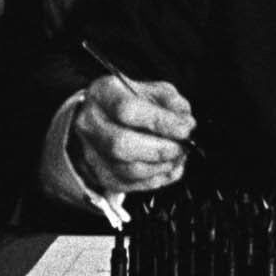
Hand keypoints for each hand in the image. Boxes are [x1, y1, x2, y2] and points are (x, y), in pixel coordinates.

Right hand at [69, 73, 194, 194]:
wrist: (104, 117)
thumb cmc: (133, 101)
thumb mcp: (154, 90)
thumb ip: (172, 103)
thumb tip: (185, 124)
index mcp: (103, 93)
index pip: (127, 109)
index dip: (160, 122)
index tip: (185, 129)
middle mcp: (90, 122)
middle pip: (121, 144)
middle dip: (160, 149)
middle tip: (182, 148)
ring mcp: (90, 150)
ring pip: (125, 169)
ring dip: (160, 167)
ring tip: (178, 158)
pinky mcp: (97, 173)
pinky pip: (126, 184)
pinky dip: (154, 180)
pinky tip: (169, 170)